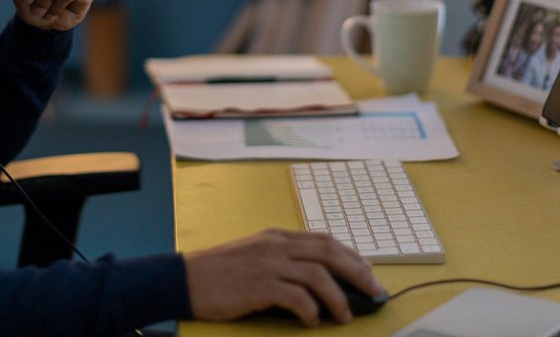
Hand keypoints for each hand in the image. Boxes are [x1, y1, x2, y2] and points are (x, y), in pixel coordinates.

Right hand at [183, 229, 383, 326]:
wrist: (184, 279)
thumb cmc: (218, 272)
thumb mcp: (253, 255)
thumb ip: (282, 260)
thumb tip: (316, 280)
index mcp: (276, 237)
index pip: (324, 240)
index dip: (351, 255)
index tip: (367, 271)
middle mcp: (275, 246)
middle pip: (329, 252)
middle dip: (358, 272)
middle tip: (374, 291)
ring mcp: (268, 264)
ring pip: (318, 274)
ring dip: (339, 297)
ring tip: (345, 316)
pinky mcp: (259, 286)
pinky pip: (297, 297)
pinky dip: (310, 311)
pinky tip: (312, 321)